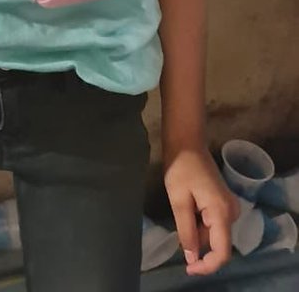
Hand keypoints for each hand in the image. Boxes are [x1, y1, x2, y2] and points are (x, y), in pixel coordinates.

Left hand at [165, 147, 238, 275]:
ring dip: (197, 232)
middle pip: (217, 243)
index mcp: (222, 212)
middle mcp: (232, 212)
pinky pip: (214, 224)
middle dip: (198, 244)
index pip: (222, 252)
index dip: (207, 266)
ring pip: (214, 234)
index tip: (188, 268)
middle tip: (178, 225)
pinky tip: (188, 208)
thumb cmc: (181, 168)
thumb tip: (192, 258)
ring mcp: (230, 207)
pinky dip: (200, 224)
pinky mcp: (224, 203)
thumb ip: (186, 231)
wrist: (187, 142)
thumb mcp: (178, 200)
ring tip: (182, 209)